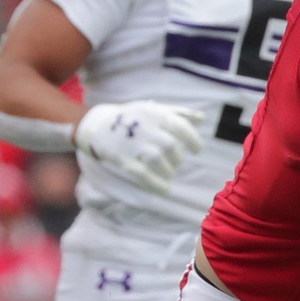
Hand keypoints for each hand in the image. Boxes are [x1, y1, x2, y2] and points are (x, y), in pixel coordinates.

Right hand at [73, 101, 205, 196]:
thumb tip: (202, 118)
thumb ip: (178, 113)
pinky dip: (155, 184)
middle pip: (169, 145)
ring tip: (170, 173)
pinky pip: (141, 173)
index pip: (179, 126)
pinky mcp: (121, 158)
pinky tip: (165, 191)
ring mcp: (131, 143)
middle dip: (177, 158)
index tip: (197, 150)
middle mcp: (143, 127)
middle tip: (177, 162)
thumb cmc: (132, 117)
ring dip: (168, 170)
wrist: (97, 124)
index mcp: (154, 113)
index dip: (192, 139)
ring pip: (156, 159)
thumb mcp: (153, 110)